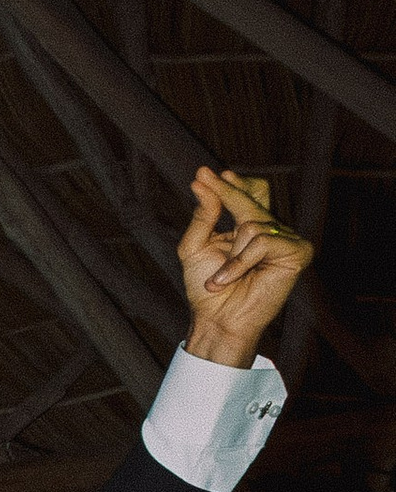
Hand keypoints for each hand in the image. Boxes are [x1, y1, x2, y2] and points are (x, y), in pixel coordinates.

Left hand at [179, 166, 310, 366]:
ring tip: (221, 278)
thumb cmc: (206, 288)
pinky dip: (242, 261)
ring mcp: (284, 241)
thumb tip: (203, 182)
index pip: (249, 195)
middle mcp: (268, 231)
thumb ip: (203, 214)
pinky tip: (231, 279)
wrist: (217, 319)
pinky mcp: (296, 253)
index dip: (234, 184)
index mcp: (247, 227)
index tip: (210, 172)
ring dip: (231, 253)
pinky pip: (264, 241)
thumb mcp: (194, 246)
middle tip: (208, 178)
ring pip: (254, 223)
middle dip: (229, 192)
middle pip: (255, 199)